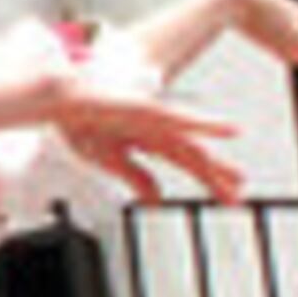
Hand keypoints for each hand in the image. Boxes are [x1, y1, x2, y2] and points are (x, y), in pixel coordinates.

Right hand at [46, 65, 245, 203]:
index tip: (226, 195)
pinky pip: (183, 120)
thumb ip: (135, 177)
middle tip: (237, 195)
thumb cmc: (78, 122)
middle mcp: (156, 130)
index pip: (185, 161)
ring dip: (214, 164)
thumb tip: (156, 199)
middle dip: (216, 176)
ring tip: (237, 179)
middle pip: (193, 156)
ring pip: (190, 146)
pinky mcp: (150, 110)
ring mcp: (155, 120)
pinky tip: (231, 130)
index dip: (208, 178)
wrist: (59, 98)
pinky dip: (208, 125)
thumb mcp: (108, 158)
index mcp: (146, 139)